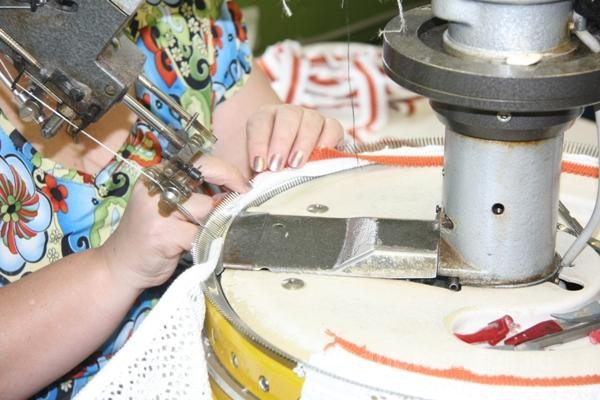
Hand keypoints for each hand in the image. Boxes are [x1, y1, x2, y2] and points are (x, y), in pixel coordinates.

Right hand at [99, 155, 249, 290]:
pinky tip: (196, 248)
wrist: (120, 265)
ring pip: (207, 210)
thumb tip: (235, 194)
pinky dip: (205, 243)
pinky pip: (200, 235)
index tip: (244, 186)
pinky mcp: (163, 233)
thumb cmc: (153, 235)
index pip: (200, 161)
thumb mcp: (172, 208)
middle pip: (206, 177)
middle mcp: (156, 185)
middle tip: (241, 203)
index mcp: (159, 175)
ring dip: (214, 224)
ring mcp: (158, 209)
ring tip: (205, 234)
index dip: (228, 172)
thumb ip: (197, 196)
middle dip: (229, 192)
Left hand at [246, 104, 343, 172]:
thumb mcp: (253, 171)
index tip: (258, 166)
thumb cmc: (268, 169)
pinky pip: (333, 127)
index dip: (258, 143)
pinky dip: (328, 140)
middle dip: (281, 142)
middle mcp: (288, 114)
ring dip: (304, 142)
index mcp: (264, 118)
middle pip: (287, 116)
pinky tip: (320, 157)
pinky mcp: (331, 128)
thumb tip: (244, 191)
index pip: (260, 122)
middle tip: (276, 166)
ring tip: (296, 164)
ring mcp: (311, 118)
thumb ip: (246, 178)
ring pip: (311, 120)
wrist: (288, 168)